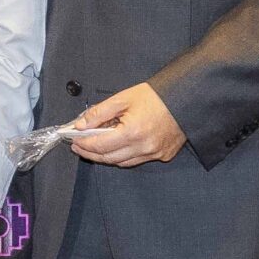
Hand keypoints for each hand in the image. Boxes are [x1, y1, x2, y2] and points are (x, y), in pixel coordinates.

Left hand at [70, 82, 186, 166]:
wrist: (185, 99)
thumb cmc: (155, 96)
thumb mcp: (123, 99)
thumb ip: (99, 113)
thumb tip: (80, 125)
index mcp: (133, 132)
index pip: (100, 145)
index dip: (84, 144)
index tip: (73, 140)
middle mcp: (144, 147)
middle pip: (109, 158)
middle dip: (91, 153)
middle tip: (78, 146)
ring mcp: (155, 153)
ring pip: (123, 162)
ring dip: (106, 157)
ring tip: (94, 147)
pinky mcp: (163, 155)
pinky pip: (137, 160)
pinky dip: (123, 156)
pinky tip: (116, 147)